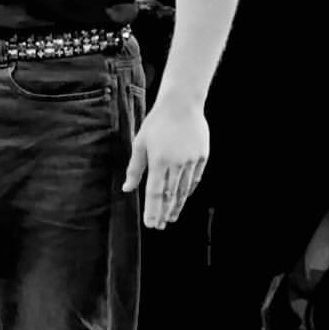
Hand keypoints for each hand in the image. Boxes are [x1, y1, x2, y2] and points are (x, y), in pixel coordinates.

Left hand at [122, 95, 208, 229]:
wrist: (182, 103)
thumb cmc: (157, 122)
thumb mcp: (140, 143)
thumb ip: (134, 169)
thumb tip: (127, 188)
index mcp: (159, 161)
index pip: (156, 193)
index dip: (153, 211)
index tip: (151, 224)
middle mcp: (177, 164)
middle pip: (171, 195)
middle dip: (165, 213)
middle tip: (160, 226)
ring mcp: (192, 161)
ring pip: (184, 190)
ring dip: (177, 205)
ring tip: (171, 217)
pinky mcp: (202, 156)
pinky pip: (195, 179)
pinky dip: (188, 190)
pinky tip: (183, 198)